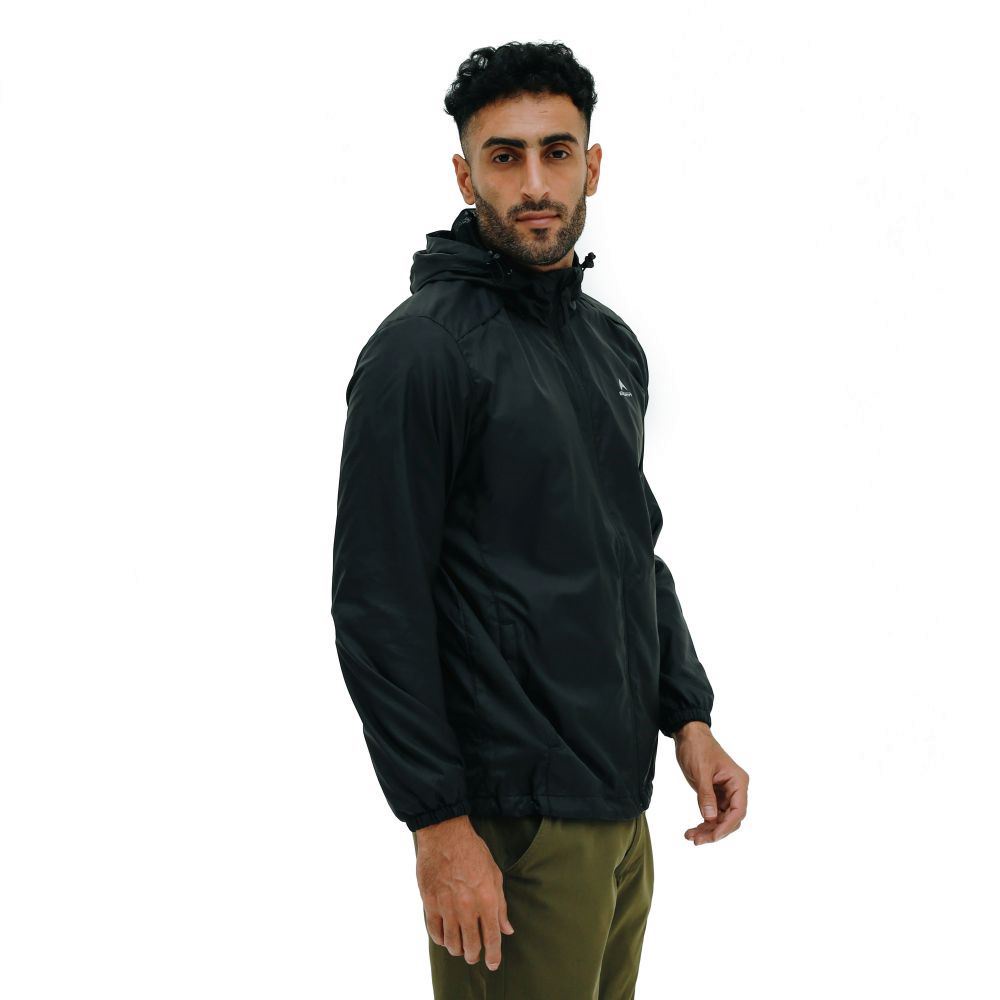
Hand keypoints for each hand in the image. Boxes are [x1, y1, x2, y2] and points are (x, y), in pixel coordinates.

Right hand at [413, 815, 513, 970]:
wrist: (445, 835)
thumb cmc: (473, 851)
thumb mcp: (494, 874)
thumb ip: (501, 904)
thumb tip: (506, 929)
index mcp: (486, 899)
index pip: (491, 938)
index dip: (493, 955)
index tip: (493, 964)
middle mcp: (467, 907)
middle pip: (471, 945)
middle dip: (474, 955)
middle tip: (475, 956)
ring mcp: (446, 906)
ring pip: (451, 943)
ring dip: (457, 949)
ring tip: (460, 947)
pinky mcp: (429, 902)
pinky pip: (434, 931)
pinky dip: (440, 939)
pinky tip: (445, 937)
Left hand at [672, 721, 748, 844]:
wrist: (688, 735)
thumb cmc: (697, 747)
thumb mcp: (700, 772)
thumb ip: (706, 796)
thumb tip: (711, 818)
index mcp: (738, 782)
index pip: (738, 810)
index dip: (726, 826)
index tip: (713, 837)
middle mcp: (735, 789)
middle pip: (730, 818)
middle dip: (715, 831)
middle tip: (697, 840)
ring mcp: (725, 793)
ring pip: (721, 819)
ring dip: (707, 830)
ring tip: (690, 836)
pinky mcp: (715, 794)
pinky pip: (713, 814)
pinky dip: (704, 822)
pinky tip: (692, 830)